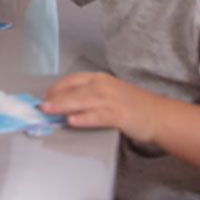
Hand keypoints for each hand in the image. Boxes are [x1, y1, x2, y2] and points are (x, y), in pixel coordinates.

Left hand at [41, 71, 162, 143]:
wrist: (158, 115)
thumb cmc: (133, 105)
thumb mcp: (109, 93)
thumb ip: (89, 96)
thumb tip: (66, 104)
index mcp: (100, 78)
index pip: (73, 79)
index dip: (57, 87)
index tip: (45, 95)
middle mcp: (103, 85)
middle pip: (73, 89)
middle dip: (55, 97)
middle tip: (40, 105)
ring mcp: (111, 99)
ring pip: (81, 101)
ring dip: (62, 105)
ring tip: (48, 110)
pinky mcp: (118, 114)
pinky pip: (96, 116)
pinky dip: (83, 118)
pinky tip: (71, 120)